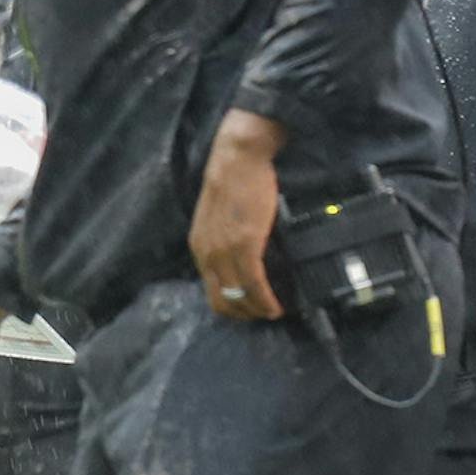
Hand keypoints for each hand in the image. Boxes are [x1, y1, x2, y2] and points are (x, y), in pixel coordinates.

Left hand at [189, 109, 286, 319]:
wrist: (238, 159)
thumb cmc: (233, 183)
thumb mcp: (218, 218)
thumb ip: (224, 239)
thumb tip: (241, 260)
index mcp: (199, 246)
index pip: (211, 291)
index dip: (232, 306)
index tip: (251, 309)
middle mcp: (206, 253)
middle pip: (222, 300)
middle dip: (245, 313)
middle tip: (265, 314)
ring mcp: (223, 250)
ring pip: (239, 296)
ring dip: (258, 310)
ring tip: (274, 312)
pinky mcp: (243, 244)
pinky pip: (253, 283)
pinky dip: (265, 299)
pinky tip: (276, 306)